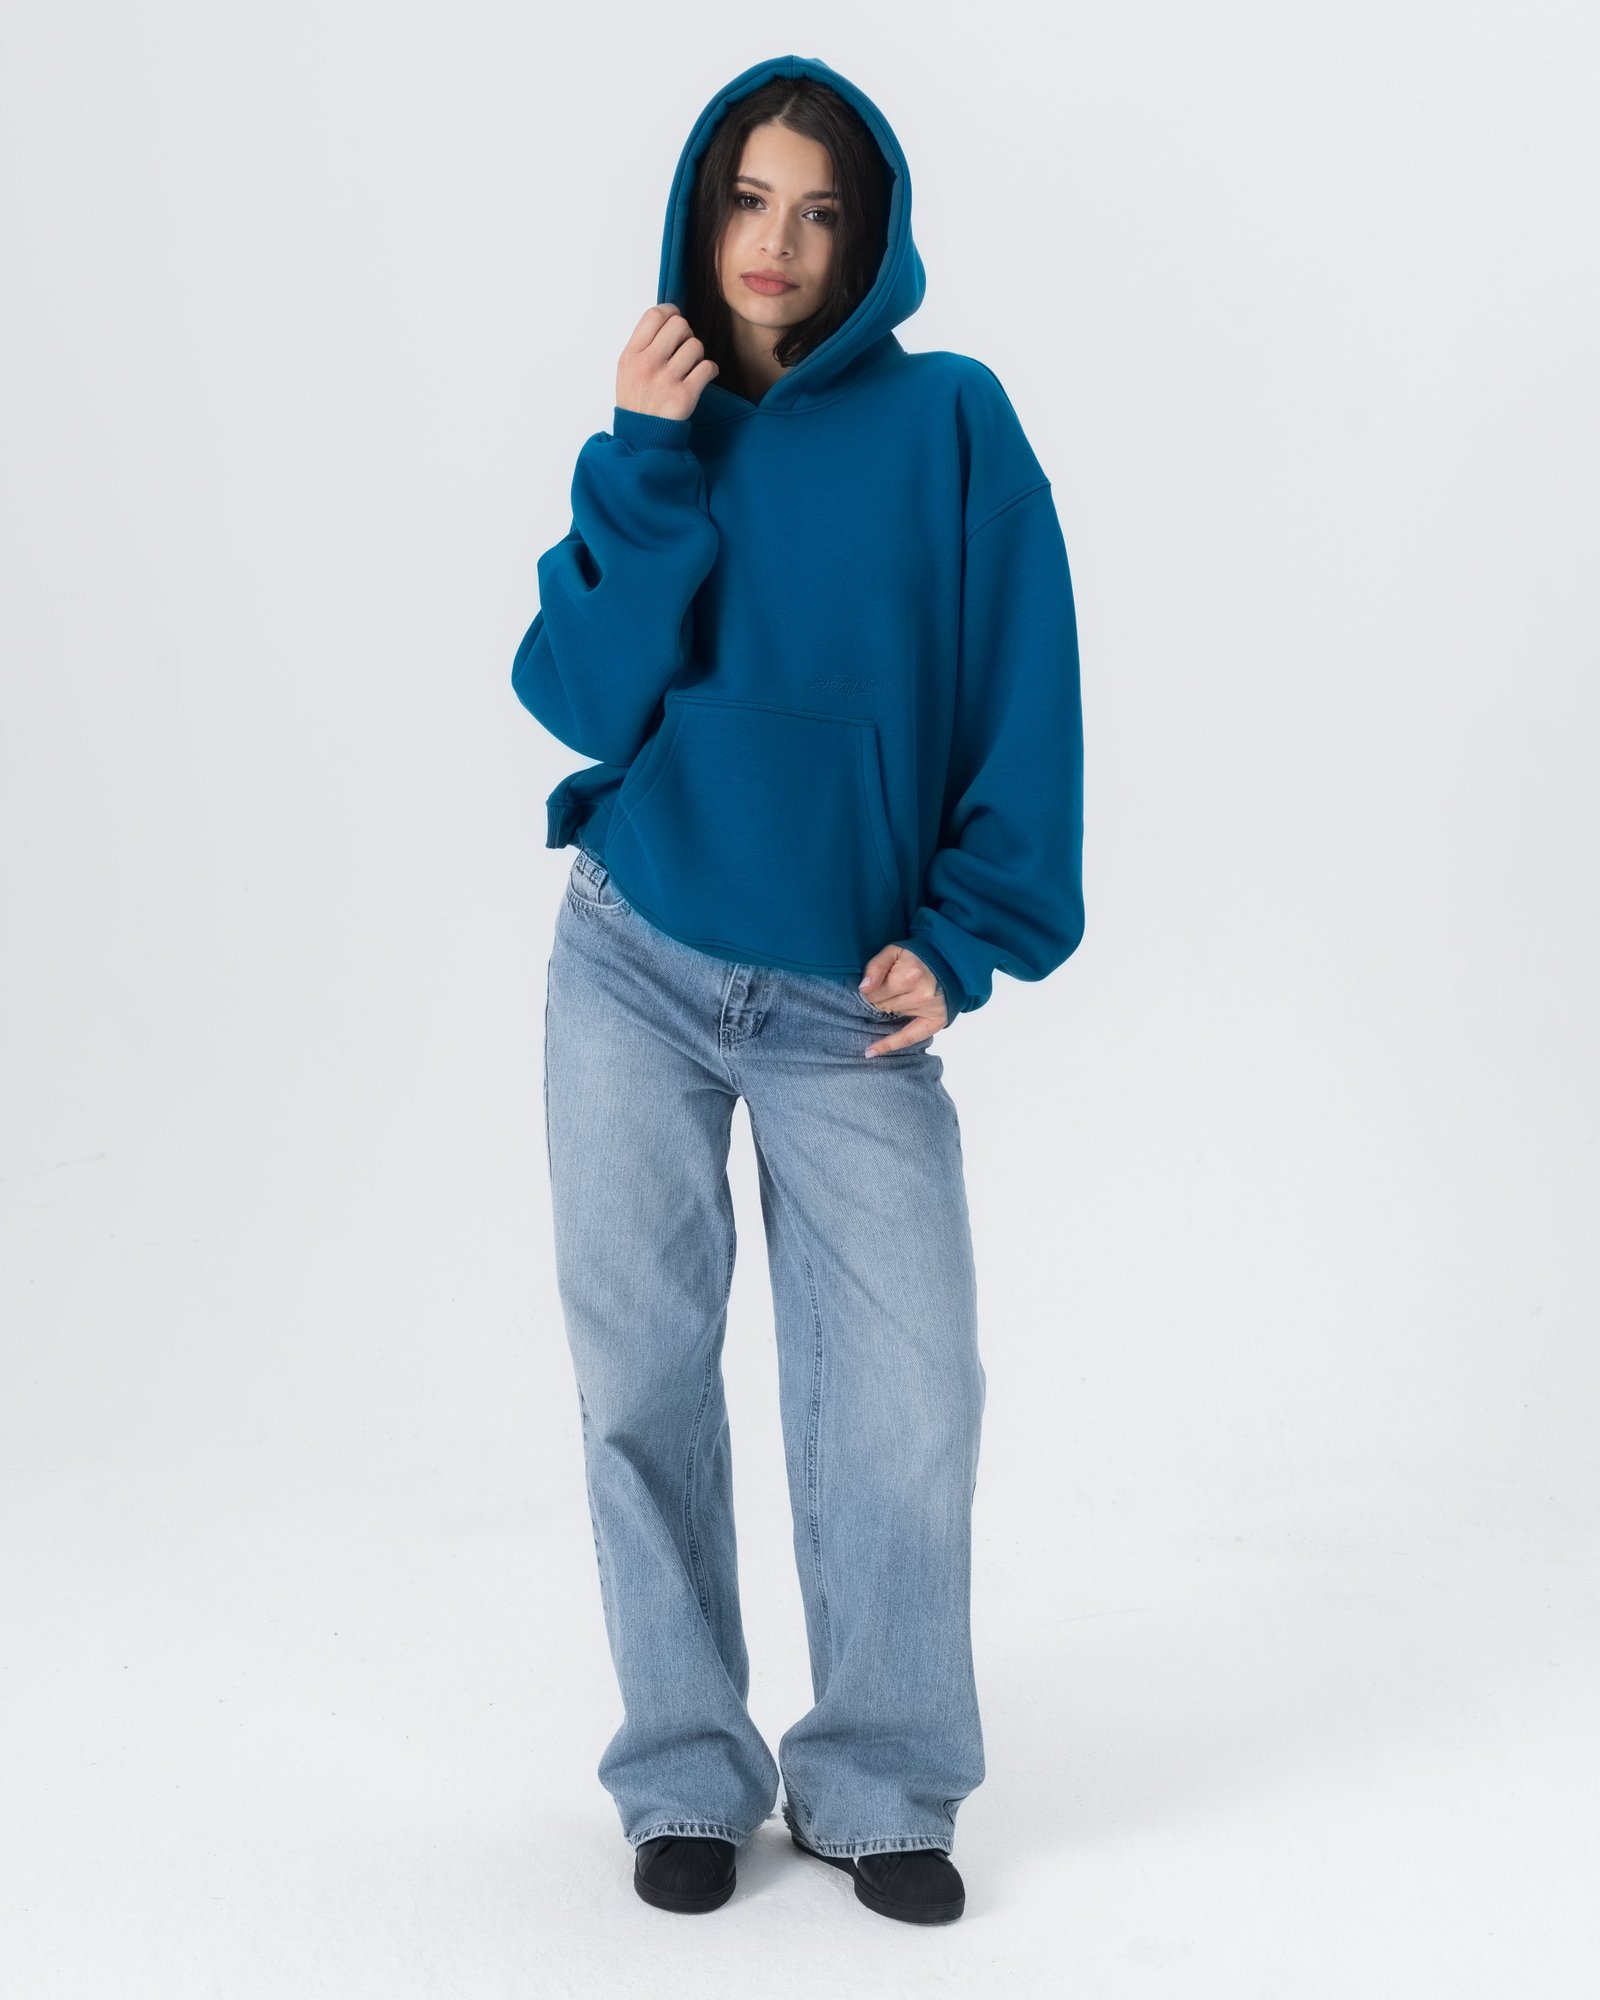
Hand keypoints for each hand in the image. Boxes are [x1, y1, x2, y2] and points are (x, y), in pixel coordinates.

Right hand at [616, 304, 719, 422]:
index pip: (655, 315)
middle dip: (686, 334)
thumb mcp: (628, 369)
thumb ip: (644, 344)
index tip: (675, 320)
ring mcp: (665, 380)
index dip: (671, 312)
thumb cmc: (638, 402)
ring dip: (698, 355)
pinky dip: (710, 370)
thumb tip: (669, 317)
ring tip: (689, 368)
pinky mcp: (684, 396)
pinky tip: (701, 378)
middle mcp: (647, 364)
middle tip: (682, 350)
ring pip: (696, 345)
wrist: (643, 438)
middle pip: (679, 324)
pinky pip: (708, 367)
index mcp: (631, 355)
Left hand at [857, 945, 948, 1055]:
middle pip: (882, 1007)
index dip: (871, 989)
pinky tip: (871, 1051)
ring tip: (900, 997)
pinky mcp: (936, 1021)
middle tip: (891, 989)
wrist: (948, 962)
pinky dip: (889, 1044)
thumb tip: (863, 989)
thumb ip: (875, 967)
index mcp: (908, 976)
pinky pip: (908, 1038)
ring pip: (892, 1018)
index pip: (873, 994)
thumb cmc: (918, 956)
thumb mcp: (894, 951)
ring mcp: (928, 1010)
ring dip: (891, 1009)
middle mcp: (920, 995)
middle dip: (880, 999)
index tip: (877, 984)